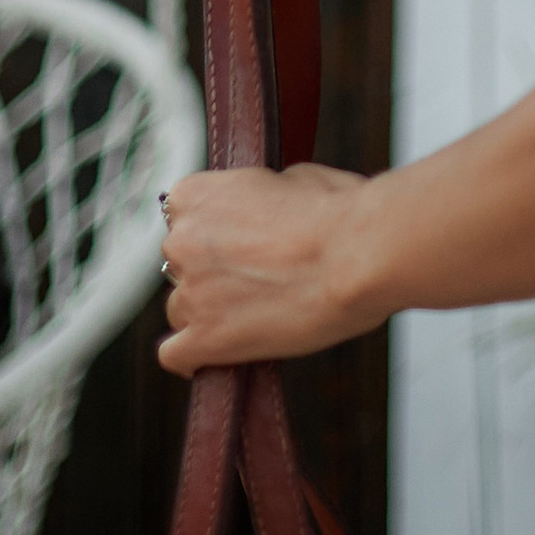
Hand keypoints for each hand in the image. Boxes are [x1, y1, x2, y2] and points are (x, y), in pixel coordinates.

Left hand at [157, 163, 375, 372]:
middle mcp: (181, 241)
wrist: (359, 257)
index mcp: (196, 196)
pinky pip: (176, 355)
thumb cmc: (337, 213)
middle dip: (213, 269)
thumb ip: (255, 198)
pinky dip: (195, 356)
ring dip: (210, 310)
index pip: (184, 216)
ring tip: (255, 312)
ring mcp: (190, 293)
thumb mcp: (291, 178)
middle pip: (181, 264)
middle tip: (257, 274)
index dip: (217, 229)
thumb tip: (259, 211)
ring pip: (182, 309)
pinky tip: (218, 352)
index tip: (240, 239)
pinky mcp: (205, 339)